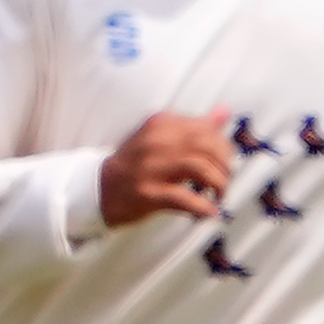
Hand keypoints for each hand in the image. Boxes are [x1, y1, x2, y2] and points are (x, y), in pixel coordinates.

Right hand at [97, 110, 235, 225]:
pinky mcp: (147, 193)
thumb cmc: (136, 163)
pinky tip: (209, 212)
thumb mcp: (162, 136)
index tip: (224, 163)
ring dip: (218, 185)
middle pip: (207, 147)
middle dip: (224, 167)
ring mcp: (149, 168)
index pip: (206, 130)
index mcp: (161, 124)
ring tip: (218, 196)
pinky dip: (203, 207)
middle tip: (224, 181)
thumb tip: (224, 111)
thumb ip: (194, 126)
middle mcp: (155, 142)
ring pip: (201, 169)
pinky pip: (185, 199)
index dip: (224, 149)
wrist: (98, 187)